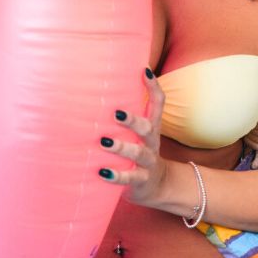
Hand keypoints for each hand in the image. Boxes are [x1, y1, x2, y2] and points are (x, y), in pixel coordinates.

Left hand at [98, 67, 167, 207]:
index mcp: (152, 128)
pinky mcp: (141, 180)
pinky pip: (130, 177)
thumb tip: (99, 90)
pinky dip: (116, 175)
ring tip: (104, 142)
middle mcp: (152, 142)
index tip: (144, 70)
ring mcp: (148, 162)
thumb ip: (127, 116)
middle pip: (147, 128)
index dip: (154, 87)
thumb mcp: (138, 134)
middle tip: (115, 113)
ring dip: (121, 147)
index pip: (158, 103)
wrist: (157, 186)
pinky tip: (102, 171)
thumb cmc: (139, 152)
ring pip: (138, 153)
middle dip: (132, 120)